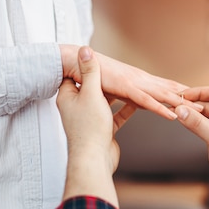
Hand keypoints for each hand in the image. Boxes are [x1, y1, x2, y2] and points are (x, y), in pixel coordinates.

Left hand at [57, 47, 134, 205]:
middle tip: (117, 69)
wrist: (94, 160)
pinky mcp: (103, 130)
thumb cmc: (90, 127)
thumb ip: (90, 71)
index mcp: (69, 96)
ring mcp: (90, 120)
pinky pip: (116, 116)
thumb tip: (83, 49)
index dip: (86, 66)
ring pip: (107, 102)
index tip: (97, 57)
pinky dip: (127, 109)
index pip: (75, 75)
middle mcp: (78, 107)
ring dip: (119, 95)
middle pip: (94, 88)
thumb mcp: (91, 93)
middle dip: (107, 80)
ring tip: (132, 85)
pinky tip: (139, 104)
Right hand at [60, 44, 194, 119]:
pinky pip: (147, 102)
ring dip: (183, 104)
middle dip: (191, 99)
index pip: (167, 87)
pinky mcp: (126, 89)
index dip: (184, 93)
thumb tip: (136, 104)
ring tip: (200, 111)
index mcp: (140, 80)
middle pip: (172, 91)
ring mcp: (135, 83)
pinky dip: (161, 109)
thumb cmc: (94, 77)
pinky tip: (173, 115)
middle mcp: (142, 80)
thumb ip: (128, 96)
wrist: (77, 62)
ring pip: (165, 96)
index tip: (200, 100)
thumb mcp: (116, 90)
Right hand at [174, 86, 208, 189]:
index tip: (181, 95)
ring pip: (203, 113)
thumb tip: (180, 109)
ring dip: (190, 113)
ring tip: (173, 111)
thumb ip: (197, 123)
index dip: (197, 93)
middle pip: (207, 102)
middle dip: (191, 104)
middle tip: (173, 104)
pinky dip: (191, 122)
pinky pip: (201, 123)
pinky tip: (181, 120)